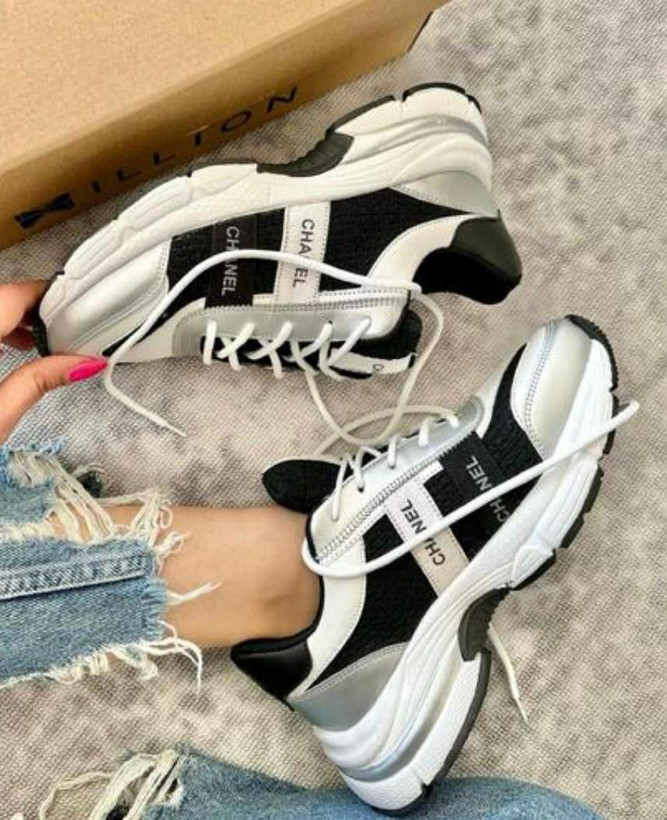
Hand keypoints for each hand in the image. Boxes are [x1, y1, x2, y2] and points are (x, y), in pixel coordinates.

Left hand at [0, 281, 106, 442]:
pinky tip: (13, 345)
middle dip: (35, 308)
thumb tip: (86, 363)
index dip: (49, 295)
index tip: (79, 303)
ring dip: (15, 317)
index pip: (15, 295)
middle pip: (3, 298)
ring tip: (43, 340)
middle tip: (69, 327)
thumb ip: (38, 382)